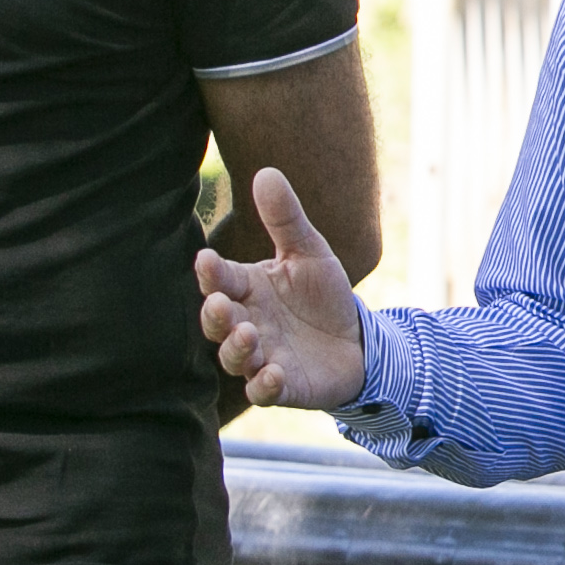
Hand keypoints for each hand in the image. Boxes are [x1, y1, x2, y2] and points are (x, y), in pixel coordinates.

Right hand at [195, 168, 366, 409]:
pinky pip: (263, 392)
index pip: (219, 278)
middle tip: (220, 303)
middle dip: (214, 314)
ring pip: (233, 357)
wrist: (357, 341)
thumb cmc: (322, 295)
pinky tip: (273, 373)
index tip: (206, 259)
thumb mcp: (310, 252)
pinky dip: (264, 385)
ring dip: (235, 348)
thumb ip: (286, 219)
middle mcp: (246, 323)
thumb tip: (266, 171)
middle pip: (217, 321)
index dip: (210, 272)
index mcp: (247, 289)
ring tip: (247, 334)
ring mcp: (261, 357)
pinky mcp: (283, 386)